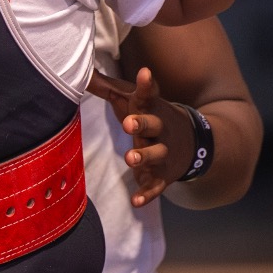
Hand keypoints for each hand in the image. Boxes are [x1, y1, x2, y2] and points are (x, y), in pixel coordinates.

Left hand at [88, 69, 191, 207]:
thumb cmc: (149, 116)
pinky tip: (135, 200)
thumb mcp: (132, 100)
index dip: (145, 85)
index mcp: (151, 109)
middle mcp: (160, 130)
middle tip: (128, 123)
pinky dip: (147, 194)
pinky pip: (156, 186)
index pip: (148, 95)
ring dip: (144, 157)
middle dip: (142, 124)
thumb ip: (107, 87)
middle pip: (154, 125)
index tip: (144, 73)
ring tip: (129, 158)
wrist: (191, 142)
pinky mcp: (163, 175)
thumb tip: (81, 72)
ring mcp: (164, 153)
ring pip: (156, 155)